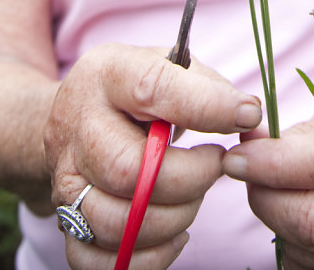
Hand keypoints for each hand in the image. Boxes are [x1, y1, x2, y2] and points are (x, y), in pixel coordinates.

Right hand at [44, 43, 261, 268]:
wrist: (74, 113)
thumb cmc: (135, 89)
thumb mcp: (166, 64)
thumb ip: (207, 86)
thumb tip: (249, 116)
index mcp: (107, 74)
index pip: (153, 89)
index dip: (207, 107)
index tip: (247, 116)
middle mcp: (78, 127)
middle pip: (131, 171)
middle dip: (192, 177)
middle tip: (216, 164)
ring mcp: (65, 179)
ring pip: (119, 224)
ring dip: (176, 218)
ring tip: (194, 194)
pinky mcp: (64, 222)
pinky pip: (103, 262)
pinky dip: (150, 257)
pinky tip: (173, 232)